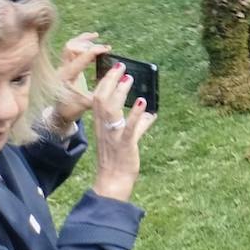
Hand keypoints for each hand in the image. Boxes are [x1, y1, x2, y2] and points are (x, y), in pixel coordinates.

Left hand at [53, 32, 110, 125]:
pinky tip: (92, 41)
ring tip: (98, 39)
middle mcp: (62, 70)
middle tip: (104, 48)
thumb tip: (119, 79)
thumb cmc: (74, 109)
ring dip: (84, 41)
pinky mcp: (65, 66)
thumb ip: (102, 91)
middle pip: (71, 47)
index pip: (80, 58)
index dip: (95, 50)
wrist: (59, 114)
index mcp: (66, 78)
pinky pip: (71, 49)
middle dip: (88, 44)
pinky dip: (82, 43)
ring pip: (70, 45)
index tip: (108, 49)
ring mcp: (61, 67)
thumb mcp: (89, 102)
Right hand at [89, 62, 155, 202]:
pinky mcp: (124, 145)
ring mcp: (113, 136)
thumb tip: (151, 114)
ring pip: (111, 111)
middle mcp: (104, 128)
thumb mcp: (127, 139)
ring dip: (121, 93)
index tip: (113, 68)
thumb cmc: (119, 160)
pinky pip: (128, 128)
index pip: (98, 99)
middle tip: (121, 66)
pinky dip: (136, 114)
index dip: (105, 82)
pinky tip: (144, 103)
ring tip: (130, 79)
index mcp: (102, 125)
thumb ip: (138, 125)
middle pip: (101, 100)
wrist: (114, 182)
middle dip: (110, 81)